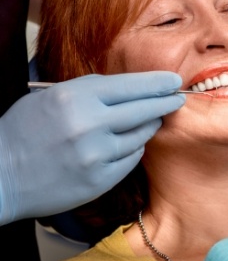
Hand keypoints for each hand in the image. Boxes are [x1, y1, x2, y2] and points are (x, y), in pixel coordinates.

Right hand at [0, 72, 184, 224]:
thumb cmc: (24, 131)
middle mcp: (89, 125)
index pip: (130, 86)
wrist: (2, 175)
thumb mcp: (52, 97)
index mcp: (75, 97)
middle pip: (143, 109)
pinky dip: (133, 149)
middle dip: (165, 102)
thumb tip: (130, 90)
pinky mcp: (100, 179)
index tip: (174, 80)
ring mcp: (96, 155)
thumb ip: (91, 92)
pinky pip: (131, 158)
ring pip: (141, 135)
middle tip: (178, 99)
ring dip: (149, 126)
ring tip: (153, 119)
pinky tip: (130, 143)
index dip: (156, 83)